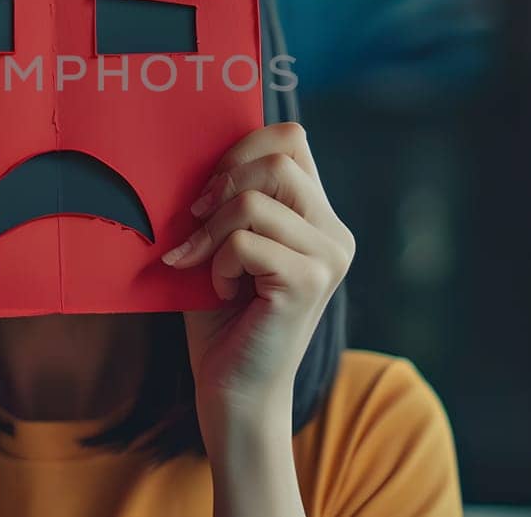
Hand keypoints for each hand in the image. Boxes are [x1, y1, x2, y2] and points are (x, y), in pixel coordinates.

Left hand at [167, 122, 353, 429]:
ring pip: (255, 201)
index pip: (292, 140)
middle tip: (196, 223)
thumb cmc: (222, 317)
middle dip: (222, 184)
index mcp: (319, 217)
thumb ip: (227, 198)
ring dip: (212, 231)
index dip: (242, 149)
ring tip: (207, 265)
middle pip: (278, 158)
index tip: (206, 189)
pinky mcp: (308, 282)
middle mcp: (334, 233)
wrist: (232, 391)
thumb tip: (197, 148)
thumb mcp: (223, 244)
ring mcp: (328, 257)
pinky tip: (222, 291)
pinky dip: (218, 263)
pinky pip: (245, 242)